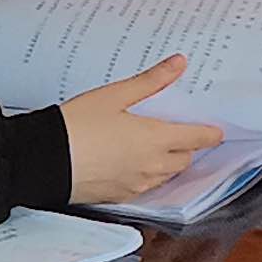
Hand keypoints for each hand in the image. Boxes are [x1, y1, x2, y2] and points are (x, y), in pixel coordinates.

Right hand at [64, 54, 218, 199]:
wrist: (44, 161)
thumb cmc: (77, 125)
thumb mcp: (114, 95)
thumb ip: (150, 82)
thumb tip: (178, 64)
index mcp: (155, 140)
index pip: (196, 139)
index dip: (209, 134)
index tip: (217, 131)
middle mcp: (151, 167)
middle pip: (183, 160)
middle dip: (187, 148)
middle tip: (181, 133)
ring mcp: (136, 185)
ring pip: (166, 176)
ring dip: (169, 163)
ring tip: (157, 147)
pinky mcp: (120, 197)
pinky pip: (145, 187)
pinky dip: (148, 175)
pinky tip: (133, 163)